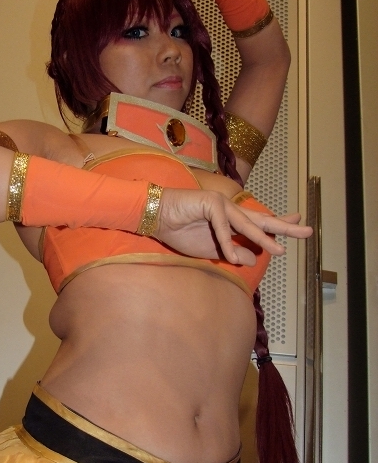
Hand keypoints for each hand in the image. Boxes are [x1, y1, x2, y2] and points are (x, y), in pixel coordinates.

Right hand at [155, 189, 311, 264]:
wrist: (156, 219)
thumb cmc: (180, 233)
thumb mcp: (212, 251)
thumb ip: (233, 253)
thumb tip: (254, 259)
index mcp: (232, 220)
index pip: (260, 222)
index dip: (280, 224)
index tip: (299, 223)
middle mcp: (231, 210)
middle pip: (262, 219)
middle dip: (285, 226)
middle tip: (307, 231)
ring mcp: (222, 204)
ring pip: (246, 225)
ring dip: (262, 239)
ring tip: (279, 250)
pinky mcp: (211, 203)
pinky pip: (223, 228)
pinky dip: (226, 243)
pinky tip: (231, 256)